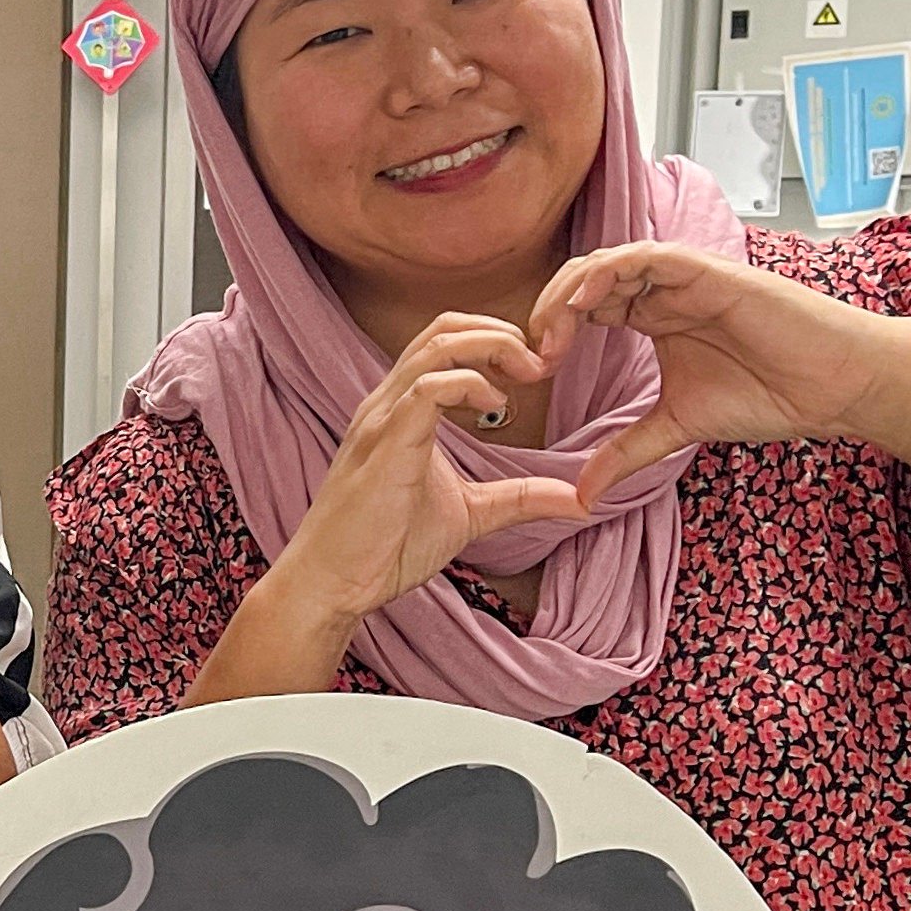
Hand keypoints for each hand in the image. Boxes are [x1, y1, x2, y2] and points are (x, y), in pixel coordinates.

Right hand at [260, 314, 591, 636]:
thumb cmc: (385, 547)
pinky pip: (428, 389)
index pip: (446, 340)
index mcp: (402, 410)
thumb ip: (520, 498)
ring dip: (493, 348)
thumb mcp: (471, 514)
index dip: (496, 340)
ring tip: (528, 375)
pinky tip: (494, 407)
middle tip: (540, 364)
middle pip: (444, 327)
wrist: (332, 583)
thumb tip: (578, 499)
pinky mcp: (385, 443)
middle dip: (502, 333)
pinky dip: (470, 384)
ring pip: (438, 345)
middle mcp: (387, 402)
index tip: (534, 372)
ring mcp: (383, 418)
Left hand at [532, 242, 903, 505]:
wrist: (833, 387)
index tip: (535, 371)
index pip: (585, 307)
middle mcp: (665, 291)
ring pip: (611, 261)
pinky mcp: (711, 272)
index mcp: (654, 317)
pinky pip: (650, 257)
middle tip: (536, 353)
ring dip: (572, 289)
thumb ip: (626, 453)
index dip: (553, 331)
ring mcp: (687, 278)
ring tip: (553, 328)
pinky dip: (611, 271)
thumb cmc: (769, 395)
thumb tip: (580, 497)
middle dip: (550, 309)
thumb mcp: (677, 428)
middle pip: (587, 279)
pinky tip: (586, 300)